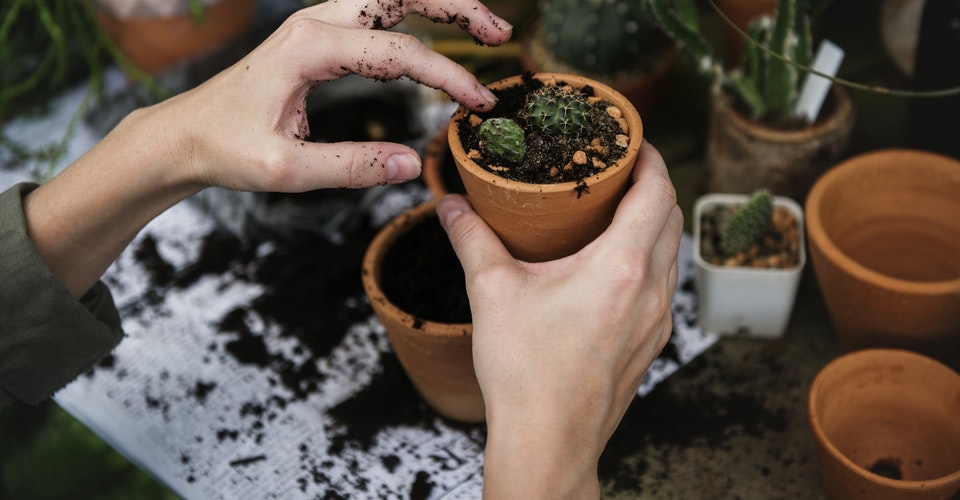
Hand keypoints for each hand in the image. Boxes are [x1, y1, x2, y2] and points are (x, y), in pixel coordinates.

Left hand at [164, 0, 512, 191]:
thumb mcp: (286, 170)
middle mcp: (316, 22)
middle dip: (456, 4)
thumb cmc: (225, 149)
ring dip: (440, 2)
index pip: (399, 52)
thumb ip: (351, 166)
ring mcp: (317, 23)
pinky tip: (437, 40)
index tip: (478, 103)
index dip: (447, 76)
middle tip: (499, 34)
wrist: (184, 135)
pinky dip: (416, 17)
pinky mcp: (318, 36)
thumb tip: (412, 165)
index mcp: (309, 47)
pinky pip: (377, 13)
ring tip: (486, 28)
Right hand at [438, 141, 682, 497]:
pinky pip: (663, 287)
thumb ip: (471, 239)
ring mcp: (657, 322)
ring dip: (653, 224)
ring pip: (671, 254)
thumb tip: (450, 205)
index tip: (631, 141)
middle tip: (617, 170)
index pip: (658, 192)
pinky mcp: (650, 345)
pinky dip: (648, 261)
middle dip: (652, 186)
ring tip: (614, 212)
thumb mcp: (492, 293)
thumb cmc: (525, 373)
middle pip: (672, 218)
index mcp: (622, 267)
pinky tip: (612, 267)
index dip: (651, 158)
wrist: (548, 443)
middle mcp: (652, 291)